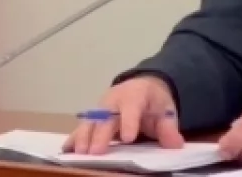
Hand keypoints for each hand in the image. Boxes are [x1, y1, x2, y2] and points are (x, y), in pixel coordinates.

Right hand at [64, 75, 182, 153]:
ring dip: (84, 137)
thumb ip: (168, 127)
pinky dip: (74, 138)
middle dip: (100, 134)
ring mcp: (101, 108)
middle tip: (96, 152)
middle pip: (106, 116)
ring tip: (80, 154)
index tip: (128, 138)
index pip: (132, 107)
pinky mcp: (92, 118)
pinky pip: (81, 127)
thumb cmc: (153, 101)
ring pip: (90, 121)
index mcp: (135, 95)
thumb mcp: (166, 111)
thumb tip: (175, 144)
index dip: (129, 121)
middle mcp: (114, 100)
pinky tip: (67, 150)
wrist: (142, 87)